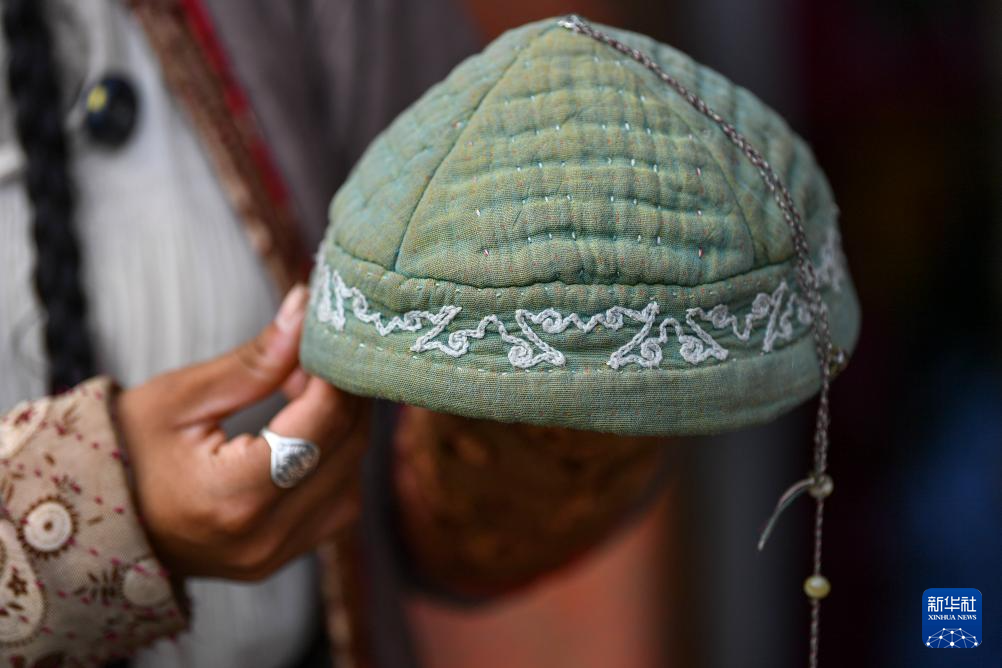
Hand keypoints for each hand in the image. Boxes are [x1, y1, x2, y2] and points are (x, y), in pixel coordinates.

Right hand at [116, 285, 367, 580]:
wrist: (93, 523)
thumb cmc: (123, 452)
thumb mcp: (180, 397)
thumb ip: (254, 361)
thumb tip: (307, 310)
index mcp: (234, 497)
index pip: (320, 425)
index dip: (334, 375)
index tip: (326, 336)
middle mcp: (264, 537)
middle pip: (345, 450)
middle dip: (343, 394)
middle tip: (317, 354)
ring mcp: (275, 556)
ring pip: (352, 477)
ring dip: (343, 425)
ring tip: (303, 389)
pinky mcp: (281, 559)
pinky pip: (338, 503)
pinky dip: (335, 460)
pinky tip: (305, 430)